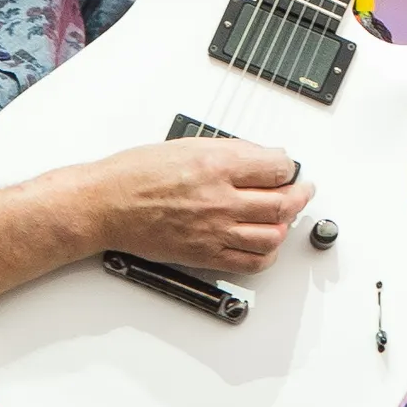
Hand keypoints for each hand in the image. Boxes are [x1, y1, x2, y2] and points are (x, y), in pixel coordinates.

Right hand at [80, 138, 313, 272]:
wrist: (105, 205)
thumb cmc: (135, 174)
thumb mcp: (187, 144)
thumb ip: (231, 151)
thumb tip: (262, 156)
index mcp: (216, 165)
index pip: (278, 168)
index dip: (289, 167)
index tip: (288, 168)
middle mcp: (219, 199)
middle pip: (282, 203)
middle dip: (299, 195)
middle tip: (302, 191)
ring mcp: (214, 230)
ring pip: (273, 235)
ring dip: (286, 225)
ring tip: (284, 216)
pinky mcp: (205, 255)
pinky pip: (251, 262)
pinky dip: (267, 254)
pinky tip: (266, 244)